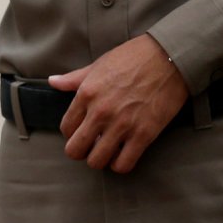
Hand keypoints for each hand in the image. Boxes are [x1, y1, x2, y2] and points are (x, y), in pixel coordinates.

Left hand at [51, 34, 189, 173]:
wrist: (169, 57)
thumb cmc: (134, 57)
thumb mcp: (99, 64)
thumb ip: (74, 78)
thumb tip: (53, 81)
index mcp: (87, 93)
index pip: (66, 128)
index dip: (72, 133)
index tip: (82, 131)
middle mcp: (100, 112)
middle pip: (75, 150)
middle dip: (81, 151)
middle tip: (91, 146)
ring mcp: (122, 125)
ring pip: (97, 161)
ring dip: (100, 159)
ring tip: (108, 151)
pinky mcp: (143, 135)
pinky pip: (123, 164)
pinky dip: (120, 165)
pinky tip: (124, 155)